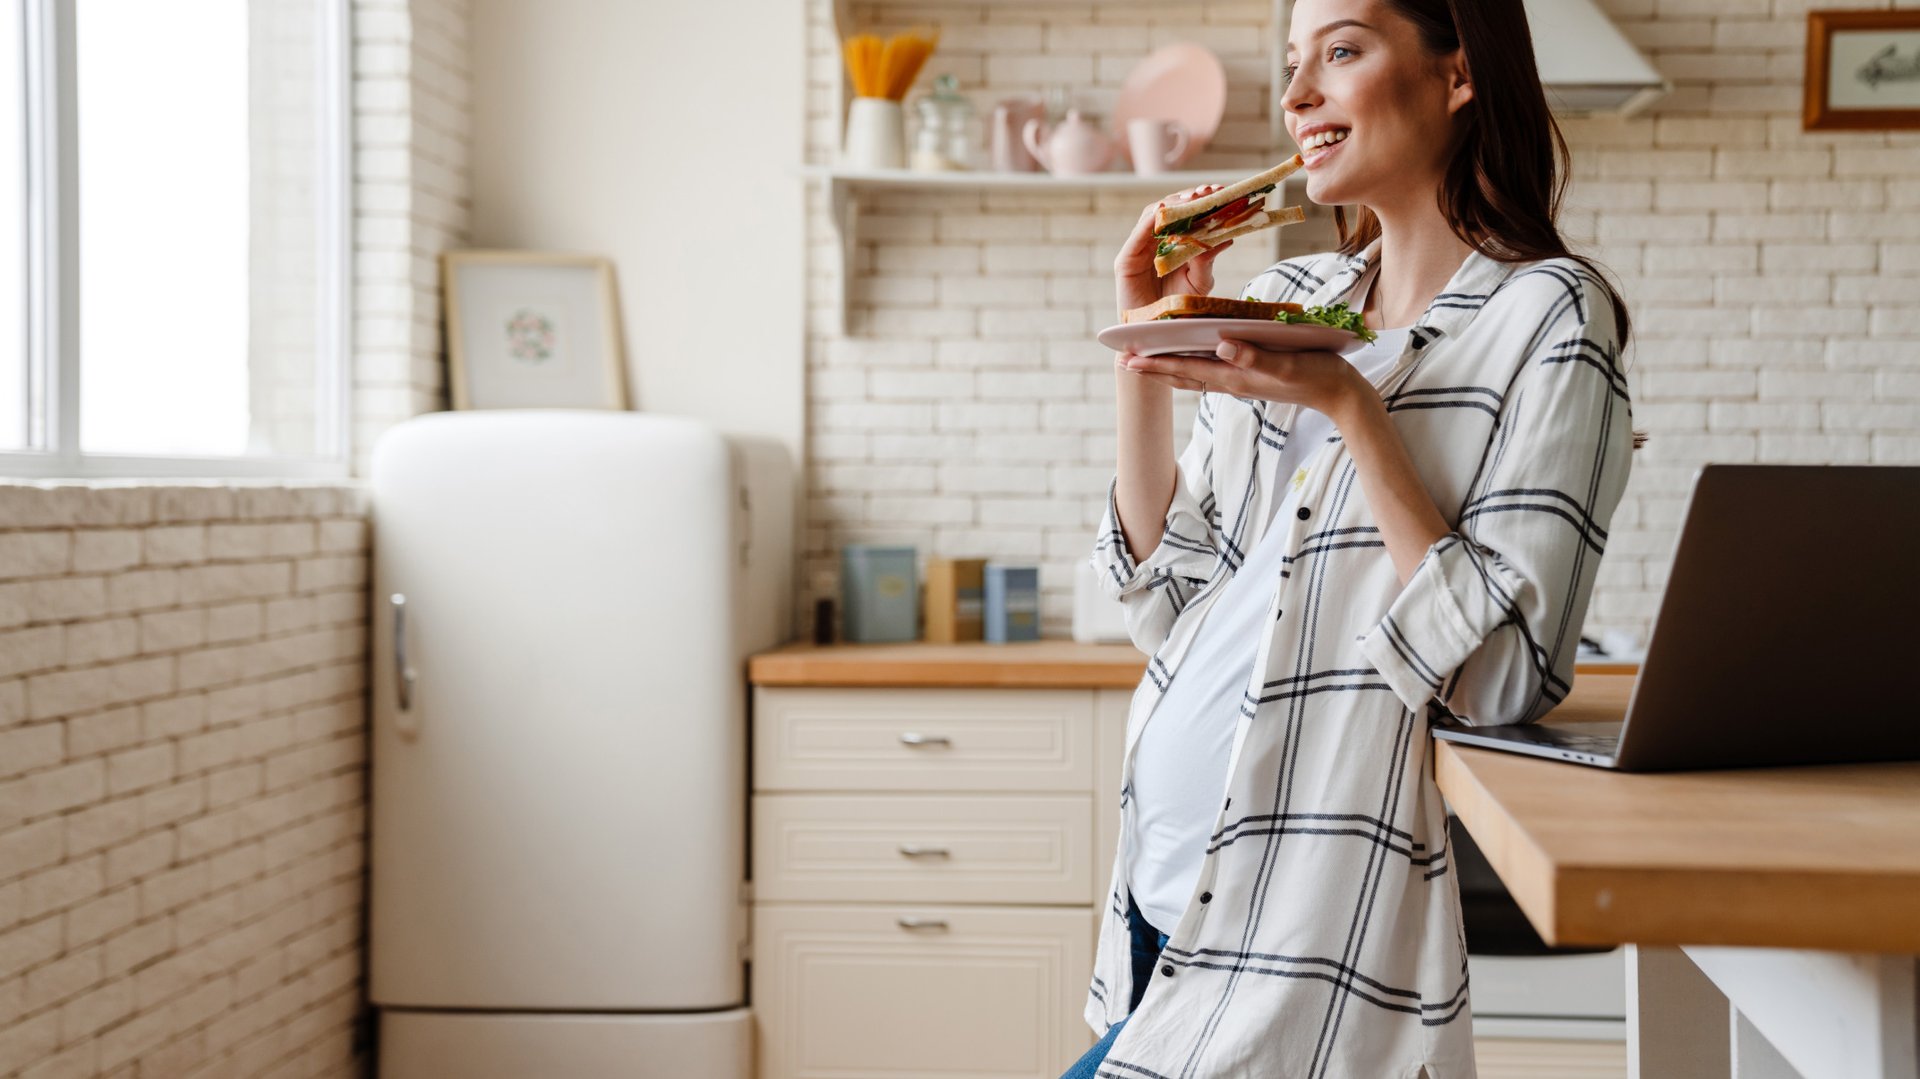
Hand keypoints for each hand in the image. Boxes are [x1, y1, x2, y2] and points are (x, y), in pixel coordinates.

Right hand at [1113, 185, 1234, 318]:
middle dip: (1188, 198)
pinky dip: (1149, 222)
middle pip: (1170, 212)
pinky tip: (1162, 212)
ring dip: (1171, 205)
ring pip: (1152, 217)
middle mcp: (1155, 244)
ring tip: (1191, 199)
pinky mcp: (1125, 262)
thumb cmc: (1177, 310)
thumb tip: (1226, 236)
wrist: (1157, 335)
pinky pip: (1137, 236)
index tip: (1220, 192)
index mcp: (1173, 245)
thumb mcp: (1200, 283)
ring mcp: (1138, 250)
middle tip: (1207, 191)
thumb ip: (1208, 260)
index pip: (1186, 216)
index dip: (1201, 202)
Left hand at [1116, 339, 1378, 422]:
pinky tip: (1188, 358)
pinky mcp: (1250, 377)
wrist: (1341, 395)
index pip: (1186, 370)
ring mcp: (1240, 381)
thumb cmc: (1317, 375)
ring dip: (1167, 369)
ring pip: (1194, 375)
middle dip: (1152, 369)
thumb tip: (1222, 346)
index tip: (1127, 359)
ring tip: (1144, 361)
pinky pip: (1211, 373)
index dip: (1155, 365)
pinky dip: (1192, 366)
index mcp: (1235, 376)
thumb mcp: (1287, 363)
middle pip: (1182, 376)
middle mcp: (1231, 381)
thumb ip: (1255, 356)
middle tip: (1122, 360)